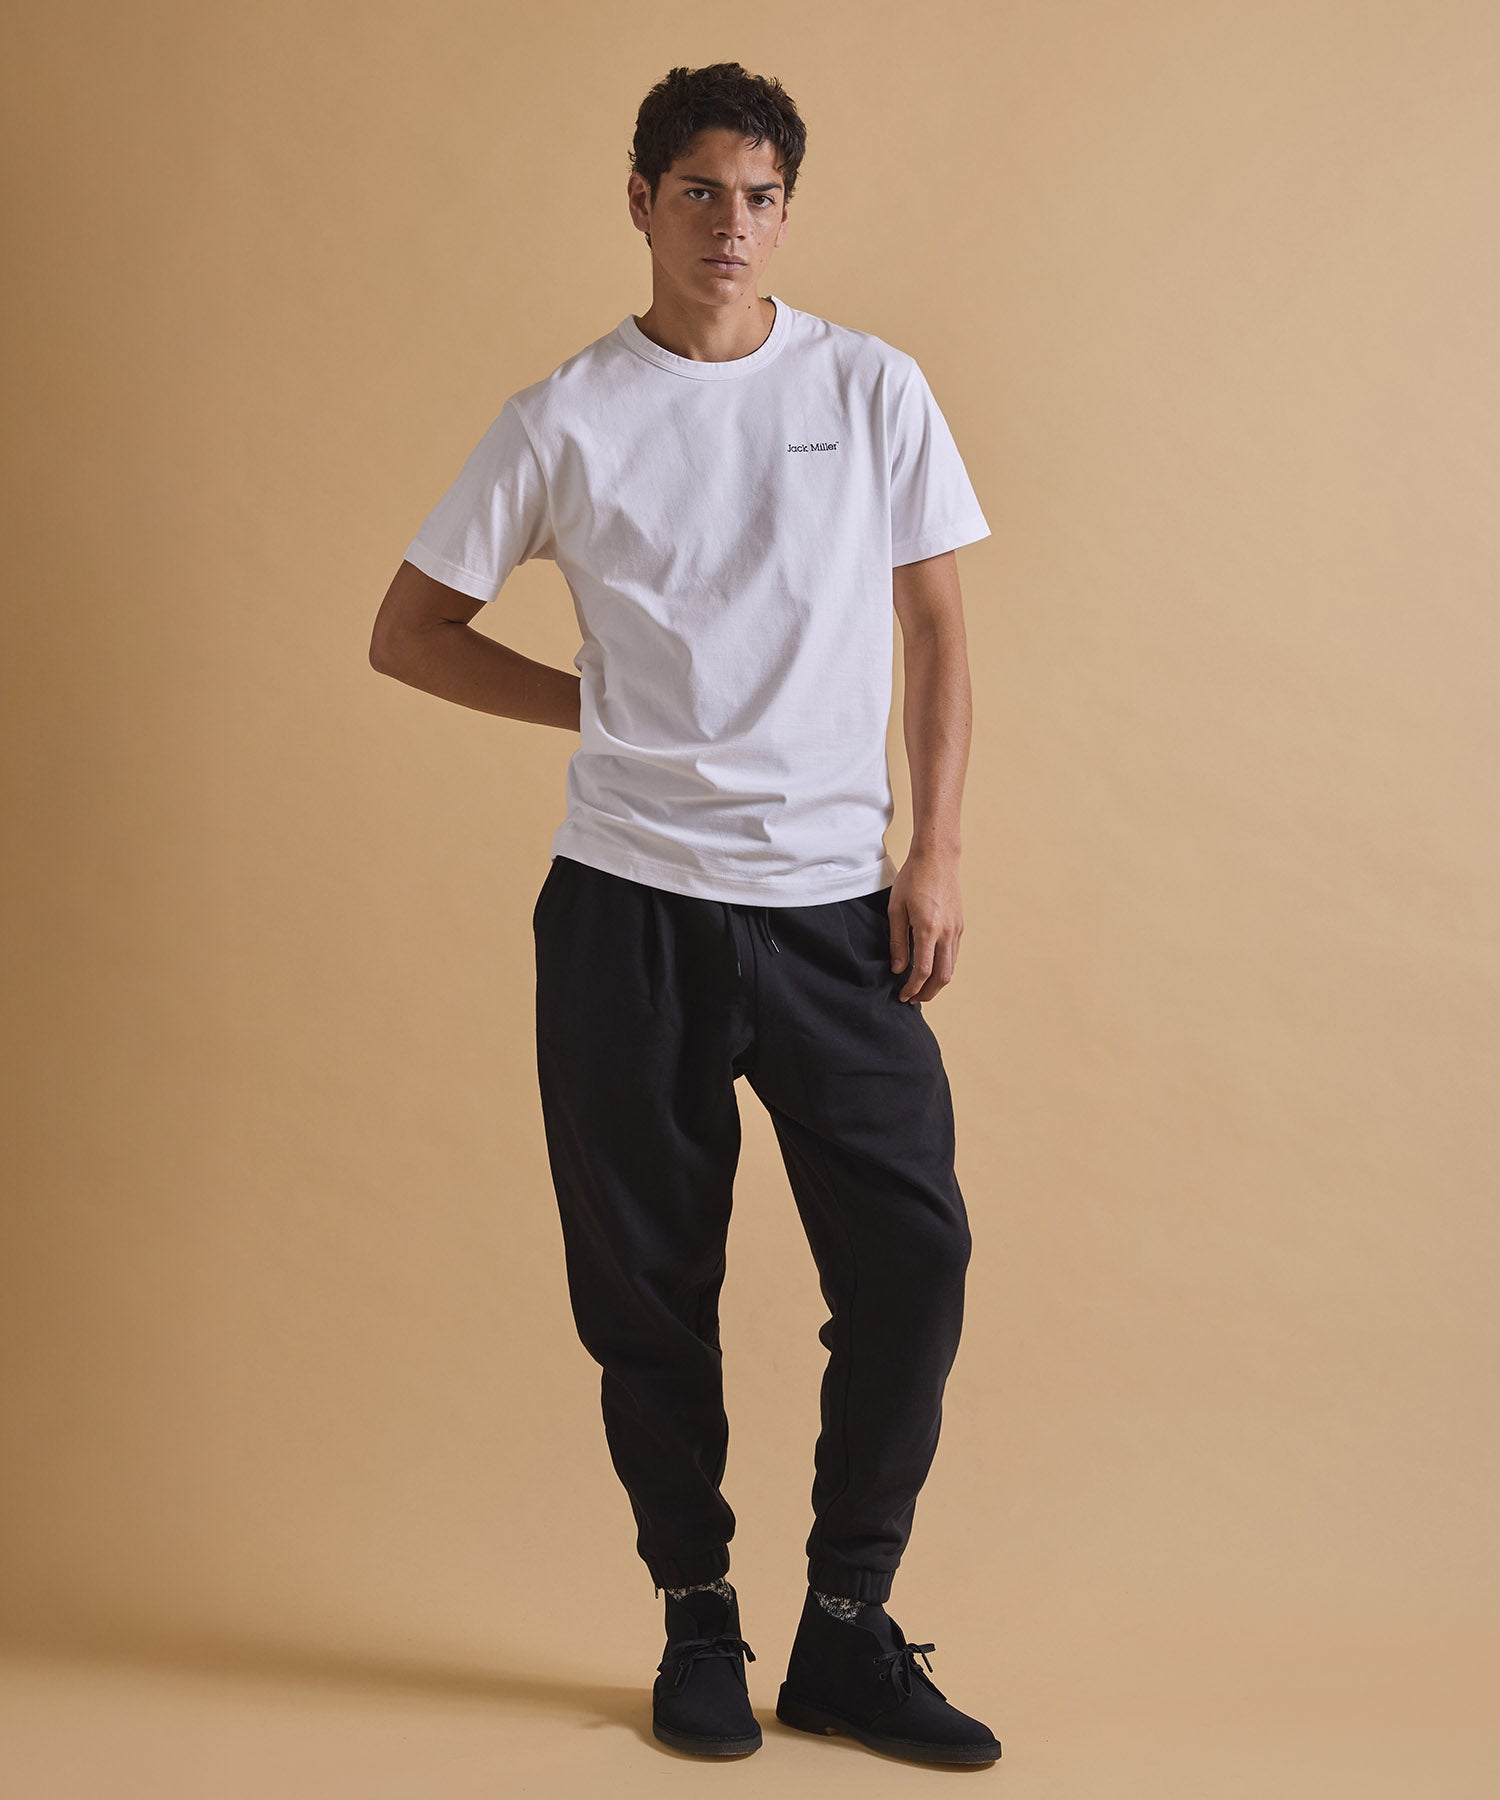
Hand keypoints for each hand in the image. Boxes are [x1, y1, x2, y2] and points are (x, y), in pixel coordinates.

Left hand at [888, 850, 962, 1003]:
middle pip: (942, 976)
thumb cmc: (913, 879)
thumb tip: (898, 969)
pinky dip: (943, 967)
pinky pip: (954, 954)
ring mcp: (956, 929)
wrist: (938, 858)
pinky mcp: (960, 925)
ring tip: (921, 987)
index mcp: (928, 929)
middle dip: (928, 993)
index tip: (903, 996)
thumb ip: (897, 941)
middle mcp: (946, 932)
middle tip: (913, 999)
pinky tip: (931, 968)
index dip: (913, 988)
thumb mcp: (896, 909)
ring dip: (937, 982)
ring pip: (951, 967)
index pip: (922, 971)